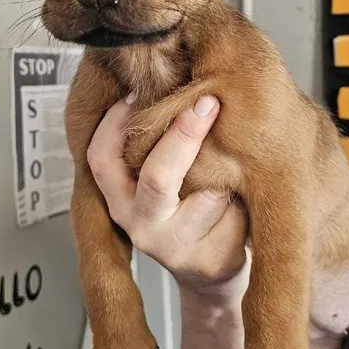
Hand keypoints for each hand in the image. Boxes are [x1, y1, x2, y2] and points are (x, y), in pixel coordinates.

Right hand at [87, 95, 247, 293]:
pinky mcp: (212, 261)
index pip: (102, 159)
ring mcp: (177, 248)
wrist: (212, 270)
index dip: (115, 123)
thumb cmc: (186, 208)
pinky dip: (246, 197)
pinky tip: (245, 198)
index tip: (139, 93)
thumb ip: (154, 144)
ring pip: (209, 191)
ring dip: (227, 171)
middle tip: (208, 101)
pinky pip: (237, 212)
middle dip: (184, 133)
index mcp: (121, 201)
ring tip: (233, 167)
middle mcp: (142, 225)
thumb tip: (167, 79)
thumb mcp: (161, 179)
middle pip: (158, 176)